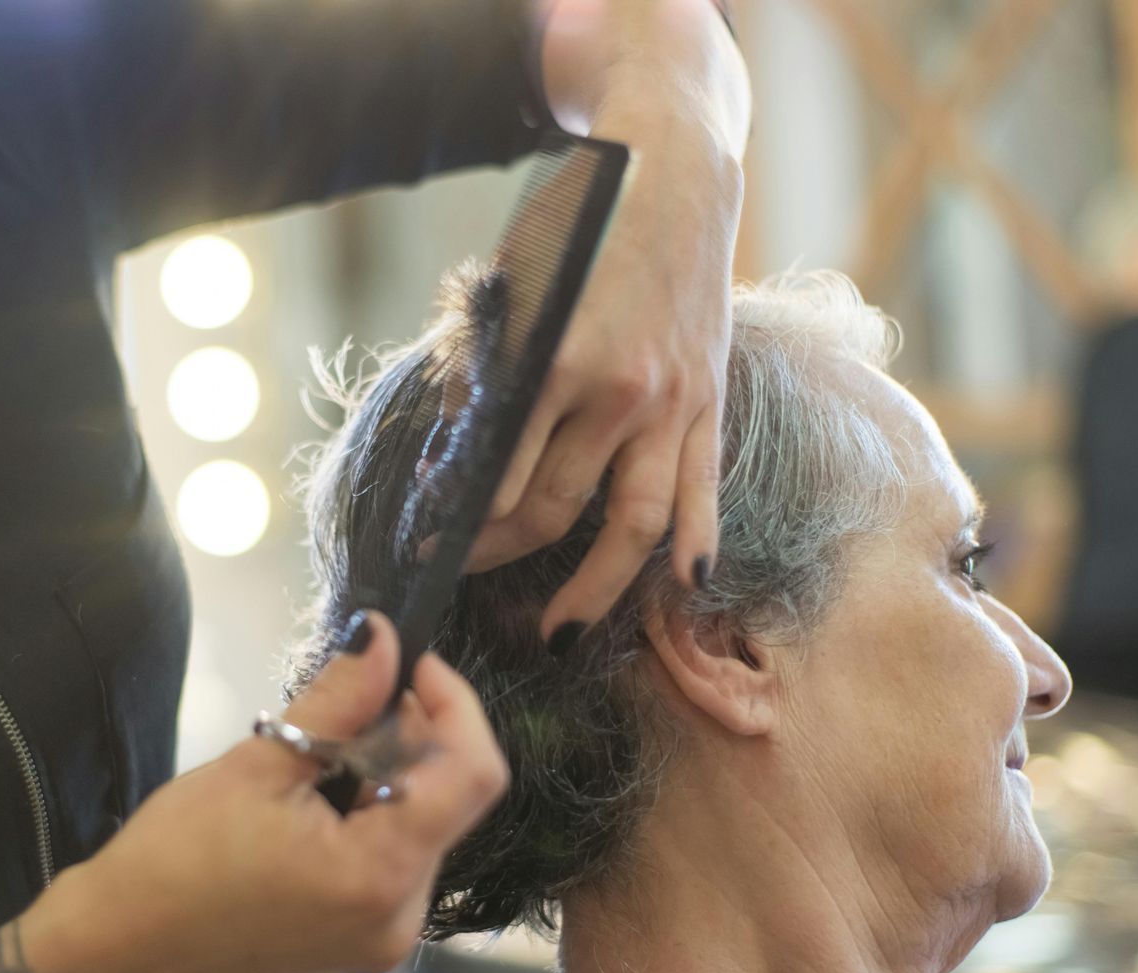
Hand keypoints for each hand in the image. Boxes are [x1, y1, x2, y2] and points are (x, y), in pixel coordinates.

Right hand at [19, 613, 507, 972]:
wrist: (122, 945)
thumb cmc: (174, 859)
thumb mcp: (258, 762)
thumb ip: (338, 699)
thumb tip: (382, 635)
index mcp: (379, 875)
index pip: (475, 774)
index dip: (455, 706)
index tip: (412, 666)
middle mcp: (401, 916)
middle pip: (451, 798)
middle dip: (410, 737)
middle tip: (345, 706)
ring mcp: (387, 936)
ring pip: (425, 824)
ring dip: (387, 774)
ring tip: (314, 763)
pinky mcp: (368, 940)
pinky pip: (399, 857)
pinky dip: (373, 813)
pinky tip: (316, 804)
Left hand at [472, 0, 749, 645]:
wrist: (672, 170)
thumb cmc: (576, 228)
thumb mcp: (511, 289)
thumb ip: (481, 372)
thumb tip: (450, 463)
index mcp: (557, 362)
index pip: (496, 474)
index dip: (456, 518)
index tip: (426, 541)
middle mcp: (619, 393)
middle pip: (550, 510)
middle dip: (498, 554)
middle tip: (464, 575)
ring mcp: (673, 404)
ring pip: (630, 526)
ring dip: (590, 590)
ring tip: (560, 636)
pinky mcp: (710, 403)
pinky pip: (703, 492)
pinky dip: (694, 546)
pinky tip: (682, 591)